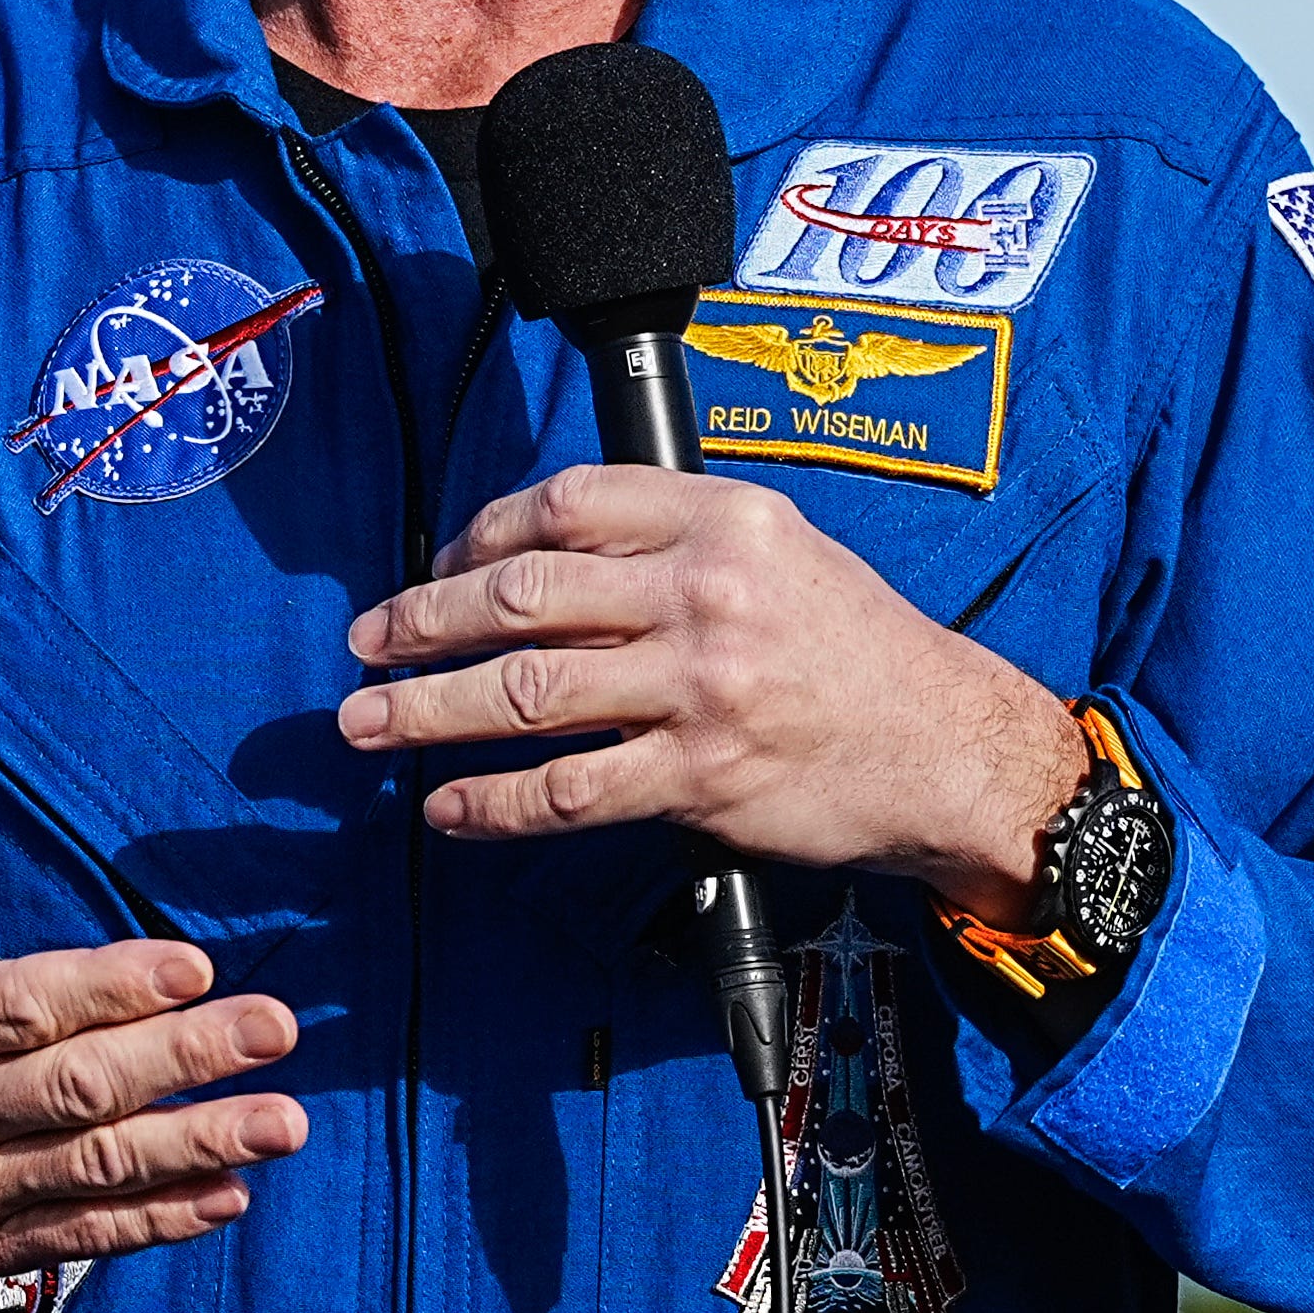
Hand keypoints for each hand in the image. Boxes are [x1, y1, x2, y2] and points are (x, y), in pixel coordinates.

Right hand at [0, 712, 303, 1274]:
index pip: (19, 1006)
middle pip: (72, 1089)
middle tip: (277, 1026)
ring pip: (91, 1170)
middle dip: (182, 1057)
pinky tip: (231, 1192)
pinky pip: (81, 1237)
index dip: (109, 987)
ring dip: (196, 1144)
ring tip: (285, 1121)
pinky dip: (159, 1221)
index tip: (195, 965)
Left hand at [339, 465, 1087, 922]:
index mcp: (723, 520)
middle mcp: (706, 594)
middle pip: (524, 595)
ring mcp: (701, 688)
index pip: (566, 504)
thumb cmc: (859, 649)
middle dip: (423, 622)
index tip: (438, 566)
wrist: (946, 745)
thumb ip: (674, 541)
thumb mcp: (781, 550)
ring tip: (368, 725)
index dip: (478, 535)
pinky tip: (450, 808)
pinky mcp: (701, 778)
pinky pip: (569, 792)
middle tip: (368, 645)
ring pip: (528, 694)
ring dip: (428, 711)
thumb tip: (543, 557)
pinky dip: (495, 804)